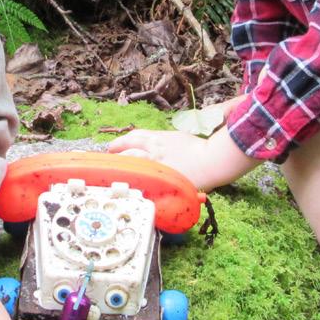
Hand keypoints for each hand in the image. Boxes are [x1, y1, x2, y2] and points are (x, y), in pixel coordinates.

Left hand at [107, 126, 253, 191]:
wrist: (211, 160)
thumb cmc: (202, 149)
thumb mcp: (181, 140)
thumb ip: (167, 143)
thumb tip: (163, 149)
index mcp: (159, 137)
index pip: (135, 136)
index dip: (123, 141)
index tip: (116, 146)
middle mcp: (154, 148)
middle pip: (128, 147)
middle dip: (116, 150)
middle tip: (109, 157)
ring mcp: (155, 162)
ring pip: (130, 160)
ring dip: (120, 164)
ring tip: (112, 169)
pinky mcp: (159, 176)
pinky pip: (140, 177)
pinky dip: (132, 178)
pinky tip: (126, 182)